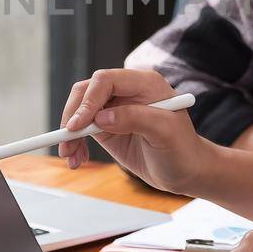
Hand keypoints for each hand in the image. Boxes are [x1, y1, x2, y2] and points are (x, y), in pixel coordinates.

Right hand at [58, 68, 214, 194]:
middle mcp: (127, 91)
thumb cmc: (183, 150)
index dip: (88, 101)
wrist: (186, 171)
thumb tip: (101, 117)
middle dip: (72, 116)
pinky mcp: (107, 126)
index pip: (106, 80)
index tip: (78, 126)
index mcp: (145, 83)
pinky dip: (75, 142)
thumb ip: (135, 118)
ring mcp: (116, 108)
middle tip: (66, 143)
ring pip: (79, 109)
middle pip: (87, 91)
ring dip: (69, 132)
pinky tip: (77, 158)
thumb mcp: (165, 133)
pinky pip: (82, 127)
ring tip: (70, 157)